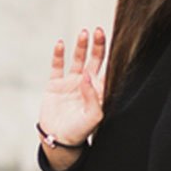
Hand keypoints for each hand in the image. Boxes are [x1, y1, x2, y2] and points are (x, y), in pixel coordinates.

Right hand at [38, 28, 105, 166]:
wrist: (58, 139)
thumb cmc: (80, 131)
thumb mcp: (92, 117)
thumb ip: (93, 96)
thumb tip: (88, 75)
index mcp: (98, 91)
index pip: (107, 70)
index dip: (111, 57)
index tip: (115, 41)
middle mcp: (86, 84)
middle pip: (95, 60)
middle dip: (98, 46)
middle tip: (99, 31)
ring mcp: (70, 83)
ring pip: (78, 60)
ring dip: (81, 46)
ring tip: (84, 33)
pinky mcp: (55, 84)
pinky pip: (57, 66)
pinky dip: (58, 55)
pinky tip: (61, 44)